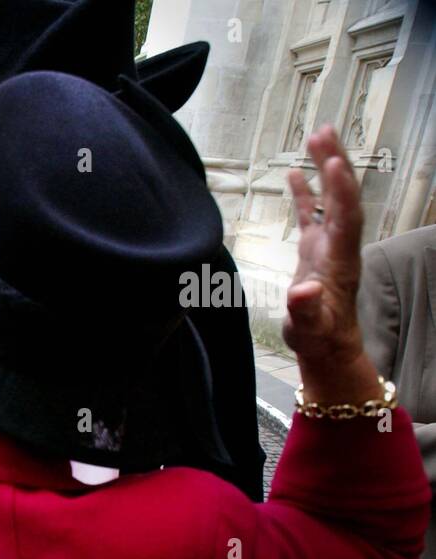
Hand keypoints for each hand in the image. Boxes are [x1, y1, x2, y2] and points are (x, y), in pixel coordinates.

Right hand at [285, 125, 380, 403]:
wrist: (327, 347)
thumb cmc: (318, 338)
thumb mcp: (310, 328)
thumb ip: (306, 309)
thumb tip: (303, 291)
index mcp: (339, 261)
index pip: (345, 218)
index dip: (341, 191)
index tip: (333, 163)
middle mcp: (338, 246)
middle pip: (342, 196)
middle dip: (335, 163)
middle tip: (325, 131)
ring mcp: (327, 245)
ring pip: (330, 198)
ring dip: (324, 167)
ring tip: (316, 136)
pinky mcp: (314, 250)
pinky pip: (311, 213)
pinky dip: (305, 191)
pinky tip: (293, 171)